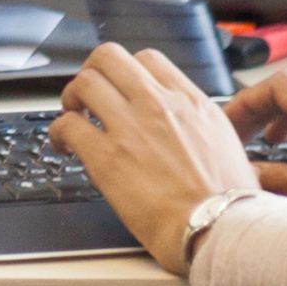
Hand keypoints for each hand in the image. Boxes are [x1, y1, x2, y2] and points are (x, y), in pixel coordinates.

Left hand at [49, 41, 251, 273]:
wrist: (218, 228)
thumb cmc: (229, 202)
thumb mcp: (228, 147)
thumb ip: (201, 128)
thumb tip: (191, 132)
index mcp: (192, 103)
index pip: (148, 60)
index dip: (127, 71)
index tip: (119, 88)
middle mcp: (159, 105)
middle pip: (109, 57)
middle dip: (92, 71)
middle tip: (87, 95)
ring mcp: (131, 127)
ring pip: (84, 82)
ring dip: (72, 98)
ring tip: (73, 117)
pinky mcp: (106, 156)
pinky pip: (67, 125)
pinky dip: (57, 132)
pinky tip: (63, 146)